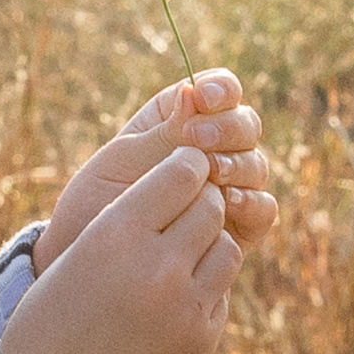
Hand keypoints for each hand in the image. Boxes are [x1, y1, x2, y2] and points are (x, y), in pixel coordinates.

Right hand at [0, 138, 237, 353]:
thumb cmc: (52, 319)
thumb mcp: (77, 254)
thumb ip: (130, 221)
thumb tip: (186, 184)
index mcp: (115, 233)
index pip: (183, 173)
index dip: (187, 167)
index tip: (183, 171)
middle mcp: (156, 265)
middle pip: (210, 207)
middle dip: (201, 204)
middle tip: (184, 215)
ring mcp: (184, 307)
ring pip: (226, 249)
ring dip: (209, 246)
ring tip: (181, 258)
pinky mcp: (201, 340)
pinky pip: (221, 294)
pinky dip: (204, 291)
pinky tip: (172, 303)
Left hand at [37, 65, 278, 260]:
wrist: (91, 264)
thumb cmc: (98, 204)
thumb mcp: (124, 163)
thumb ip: (163, 133)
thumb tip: (192, 93)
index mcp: (181, 120)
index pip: (219, 91)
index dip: (220, 89)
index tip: (203, 97)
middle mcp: (213, 151)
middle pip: (246, 125)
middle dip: (228, 127)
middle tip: (198, 138)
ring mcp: (229, 187)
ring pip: (256, 164)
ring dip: (237, 164)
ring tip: (210, 173)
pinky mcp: (239, 227)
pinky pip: (262, 208)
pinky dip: (251, 202)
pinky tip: (226, 203)